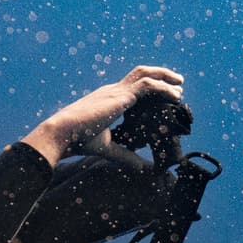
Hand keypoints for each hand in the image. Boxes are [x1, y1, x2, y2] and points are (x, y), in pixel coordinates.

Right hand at [23, 65, 187, 160]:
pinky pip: (148, 86)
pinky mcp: (120, 96)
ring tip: (180, 85)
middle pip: (140, 73)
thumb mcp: (107, 148)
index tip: (166, 97)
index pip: (132, 87)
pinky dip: (164, 89)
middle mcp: (113, 90)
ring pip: (146, 74)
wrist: (62, 133)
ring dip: (165, 77)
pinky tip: (175, 97)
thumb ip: (126, 156)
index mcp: (108, 99)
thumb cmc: (78, 140)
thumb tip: (142, 168)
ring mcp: (116, 90)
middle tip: (178, 83)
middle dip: (160, 75)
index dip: (150, 90)